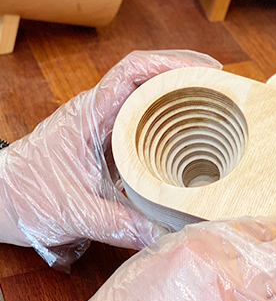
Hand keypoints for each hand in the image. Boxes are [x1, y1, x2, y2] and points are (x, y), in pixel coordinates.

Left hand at [0, 50, 220, 268]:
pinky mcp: (107, 139)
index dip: (170, 64)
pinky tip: (191, 134)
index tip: (204, 71)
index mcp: (90, 115)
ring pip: (147, 96)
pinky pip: (143, 120)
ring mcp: (103, 124)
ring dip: (180, 94)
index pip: (131, 72)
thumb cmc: (25, 197)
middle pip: (147, 75)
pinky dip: (170, 119)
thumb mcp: (77, 213)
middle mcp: (99, 112)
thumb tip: (167, 237)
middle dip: (186, 73)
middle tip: (223, 87)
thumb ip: (123, 226)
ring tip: (215, 104)